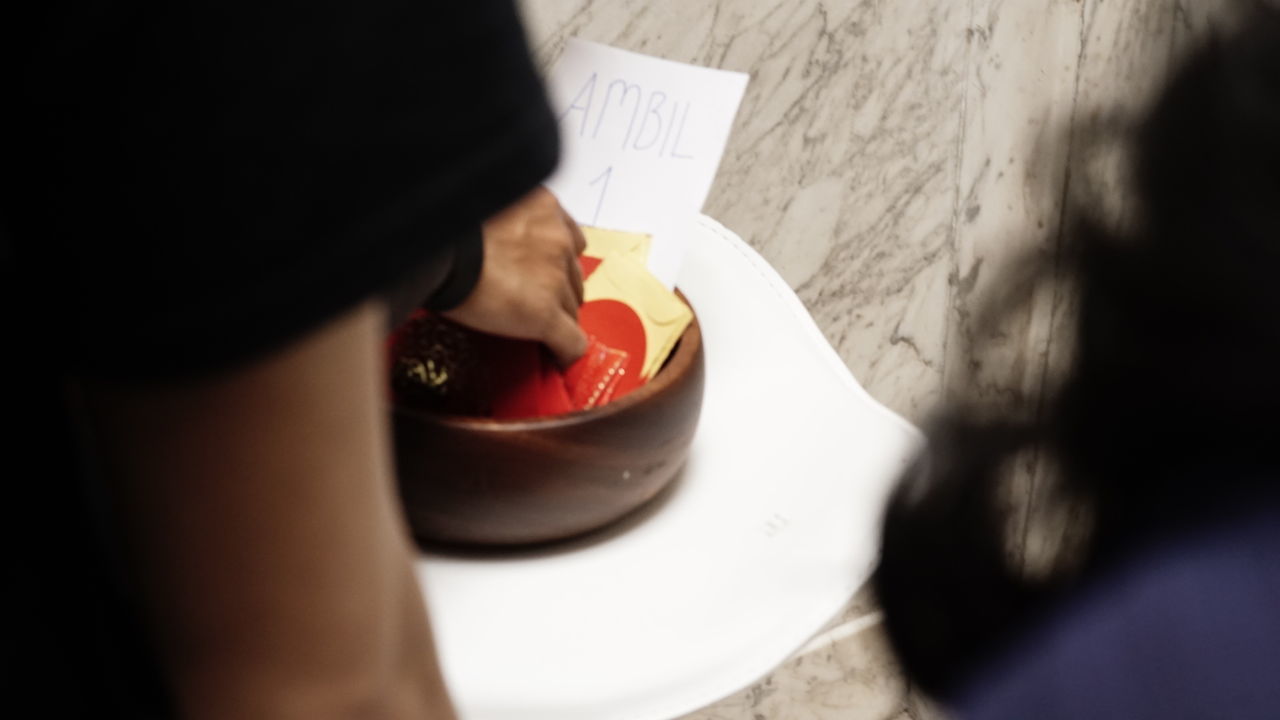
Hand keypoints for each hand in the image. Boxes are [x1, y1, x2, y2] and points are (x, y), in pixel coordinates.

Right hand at [443, 187, 587, 364]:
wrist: (431, 253)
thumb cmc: (441, 230)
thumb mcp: (480, 209)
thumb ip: (505, 222)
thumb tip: (498, 243)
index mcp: (543, 208)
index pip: (571, 241)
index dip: (557, 263)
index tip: (544, 274)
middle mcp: (557, 239)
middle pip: (574, 277)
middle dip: (558, 290)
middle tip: (532, 302)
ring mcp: (554, 278)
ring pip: (573, 309)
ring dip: (557, 318)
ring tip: (534, 330)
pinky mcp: (545, 314)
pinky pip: (572, 342)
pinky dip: (566, 352)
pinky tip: (558, 360)